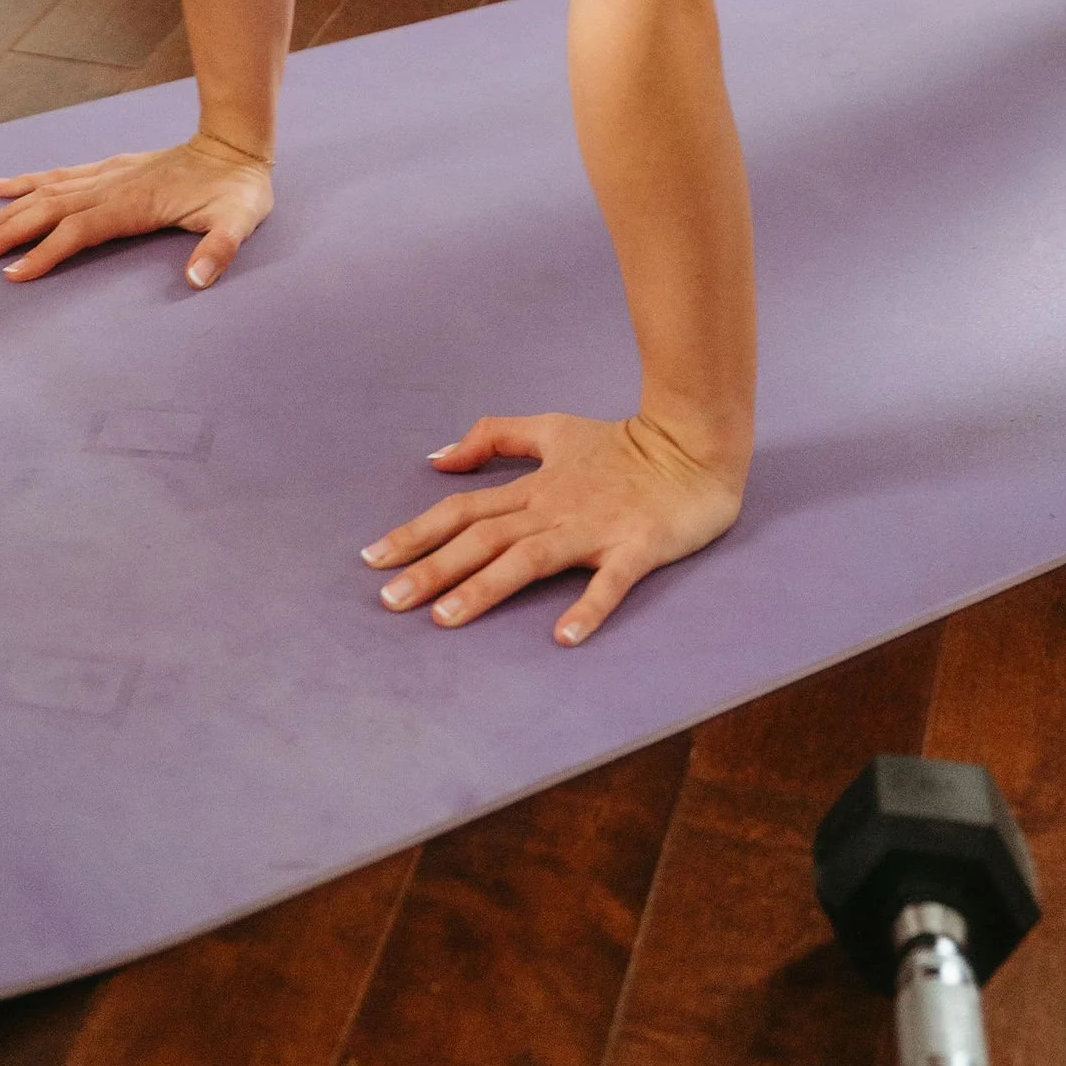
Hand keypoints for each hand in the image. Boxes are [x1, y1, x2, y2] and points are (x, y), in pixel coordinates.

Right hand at [0, 131, 272, 288]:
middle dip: (5, 233)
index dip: (45, 252)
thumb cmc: (238, 190)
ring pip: (44, 193)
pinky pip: (58, 175)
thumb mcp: (239, 221)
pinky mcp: (108, 169)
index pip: (78, 230)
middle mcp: (111, 186)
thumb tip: (197, 279)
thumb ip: (219, 249)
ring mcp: (106, 174)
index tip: (12, 274)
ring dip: (5, 212)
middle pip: (47, 210)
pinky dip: (25, 182)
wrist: (236, 145)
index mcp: (134, 203)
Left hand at [361, 410, 743, 644]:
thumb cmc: (622, 443)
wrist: (693, 443)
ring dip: (486, 588)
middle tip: (388, 601)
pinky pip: (610, 580)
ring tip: (446, 619)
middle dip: (433, 569)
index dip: (417, 533)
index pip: (463, 511)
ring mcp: (595, 529)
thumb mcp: (553, 429)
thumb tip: (438, 455)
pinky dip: (587, 606)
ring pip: (529, 559)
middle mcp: (554, 508)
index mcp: (533, 487)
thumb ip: (497, 437)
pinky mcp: (637, 546)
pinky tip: (563, 636)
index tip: (371, 558)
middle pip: (483, 539)